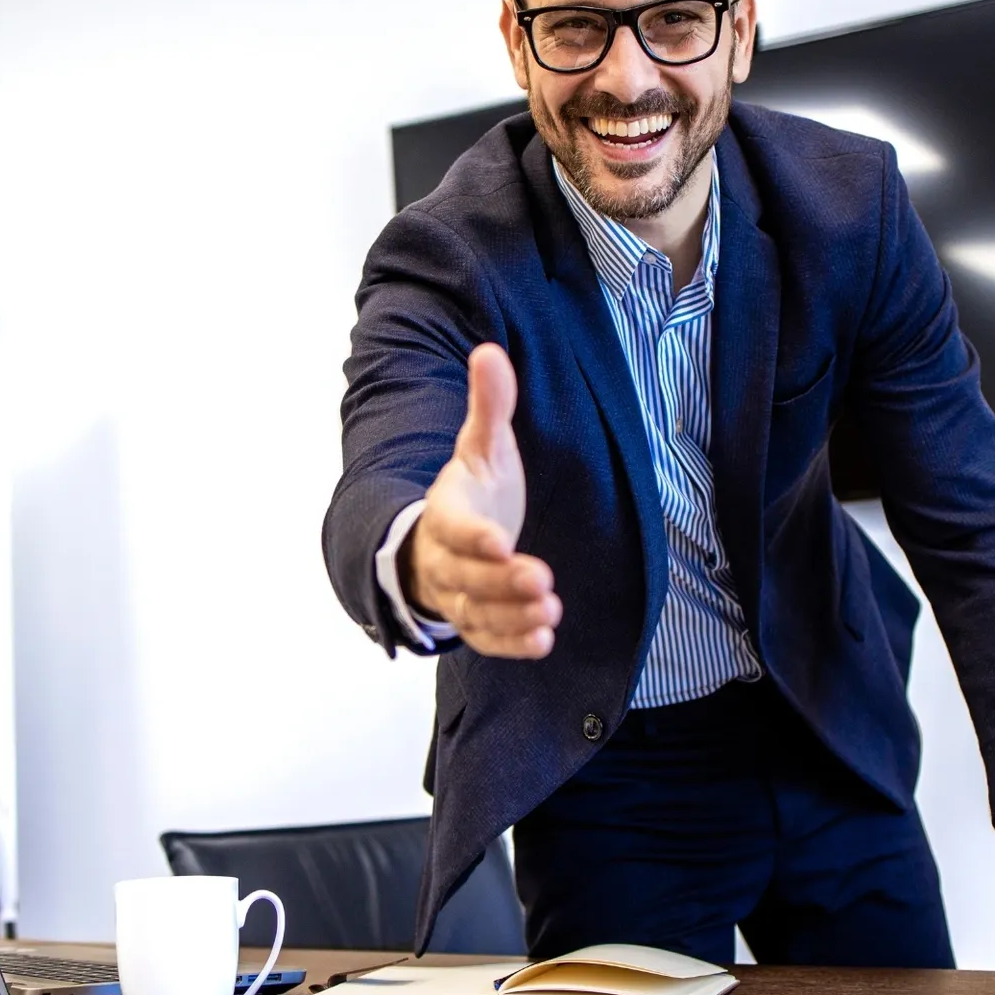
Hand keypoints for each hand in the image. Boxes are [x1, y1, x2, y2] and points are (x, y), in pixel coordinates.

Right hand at [401, 343, 560, 657]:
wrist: (444, 539)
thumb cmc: (473, 489)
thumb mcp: (482, 446)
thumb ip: (489, 406)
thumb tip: (489, 351)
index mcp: (445, 511)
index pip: (452, 526)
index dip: (474, 536)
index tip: (501, 540)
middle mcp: (446, 558)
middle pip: (465, 577)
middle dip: (501, 582)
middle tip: (541, 581)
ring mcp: (459, 594)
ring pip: (477, 612)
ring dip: (512, 616)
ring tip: (550, 612)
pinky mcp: (477, 619)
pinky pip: (488, 638)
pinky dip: (513, 643)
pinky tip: (544, 641)